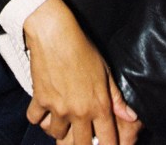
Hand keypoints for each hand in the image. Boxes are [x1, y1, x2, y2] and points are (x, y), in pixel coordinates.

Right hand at [24, 0, 136, 144]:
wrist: (54, 32)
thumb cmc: (82, 48)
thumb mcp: (105, 71)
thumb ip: (116, 97)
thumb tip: (130, 116)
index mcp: (98, 106)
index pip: (108, 141)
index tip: (104, 144)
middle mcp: (79, 111)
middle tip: (80, 137)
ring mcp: (58, 107)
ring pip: (56, 134)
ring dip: (58, 129)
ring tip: (60, 119)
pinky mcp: (39, 98)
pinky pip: (34, 119)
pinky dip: (37, 116)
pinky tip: (41, 108)